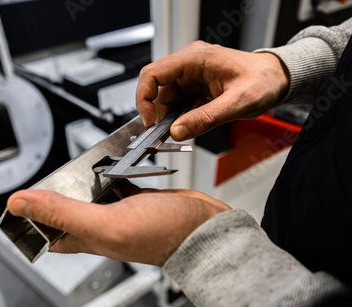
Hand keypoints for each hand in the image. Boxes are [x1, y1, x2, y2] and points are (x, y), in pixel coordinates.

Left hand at [7, 181, 230, 266]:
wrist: (205, 229)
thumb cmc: (164, 235)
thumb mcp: (105, 223)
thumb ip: (62, 212)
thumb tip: (20, 203)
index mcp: (86, 238)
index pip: (45, 231)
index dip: (30, 216)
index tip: (21, 198)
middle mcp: (99, 227)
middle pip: (65, 208)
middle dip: (58, 189)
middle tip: (55, 173)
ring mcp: (117, 212)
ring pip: (90, 193)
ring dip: (84, 178)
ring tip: (81, 165)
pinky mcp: (135, 199)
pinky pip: (114, 183)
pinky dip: (111, 172)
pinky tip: (112, 163)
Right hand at [136, 41, 289, 140]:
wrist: (277, 79)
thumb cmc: (263, 81)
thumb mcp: (236, 103)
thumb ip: (205, 119)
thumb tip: (177, 131)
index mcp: (195, 58)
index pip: (153, 74)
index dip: (144, 99)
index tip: (149, 121)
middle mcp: (189, 63)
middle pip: (157, 88)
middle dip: (158, 112)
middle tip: (165, 133)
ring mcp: (191, 74)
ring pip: (166, 97)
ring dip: (169, 116)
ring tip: (183, 129)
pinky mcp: (195, 85)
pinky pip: (178, 101)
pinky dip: (180, 115)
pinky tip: (190, 123)